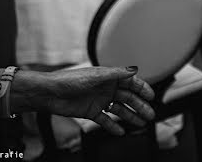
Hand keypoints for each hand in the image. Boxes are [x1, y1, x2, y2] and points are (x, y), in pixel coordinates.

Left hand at [31, 66, 154, 135]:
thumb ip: (116, 74)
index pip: (131, 83)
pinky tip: (120, 131)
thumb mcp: (96, 76)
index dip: (142, 89)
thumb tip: (133, 69)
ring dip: (130, 116)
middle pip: (128, 98)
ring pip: (119, 110)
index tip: (151, 96)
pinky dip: (113, 126)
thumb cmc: (69, 80)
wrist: (50, 93)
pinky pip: (105, 120)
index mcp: (110, 77)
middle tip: (150, 114)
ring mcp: (100, 101)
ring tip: (140, 124)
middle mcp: (107, 88)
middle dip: (140, 106)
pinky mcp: (91, 112)